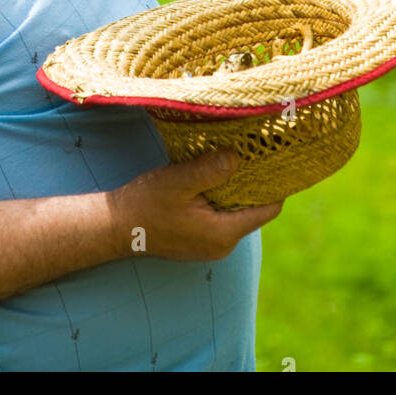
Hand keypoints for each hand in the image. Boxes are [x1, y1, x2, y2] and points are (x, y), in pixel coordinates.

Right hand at [105, 149, 284, 261]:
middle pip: (254, 210)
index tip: (279, 157)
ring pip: (236, 211)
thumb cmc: (146, 204)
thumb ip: (210, 170)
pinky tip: (214, 175)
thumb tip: (238, 156)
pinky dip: (222, 196)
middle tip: (257, 150)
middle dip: (255, 182)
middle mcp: (223, 244)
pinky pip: (221, 215)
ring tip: (236, 157)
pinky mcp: (199, 240)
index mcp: (224, 234)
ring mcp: (211, 244)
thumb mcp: (179, 181)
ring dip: (236, 188)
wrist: (116, 226)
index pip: (268, 210)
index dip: (276, 184)